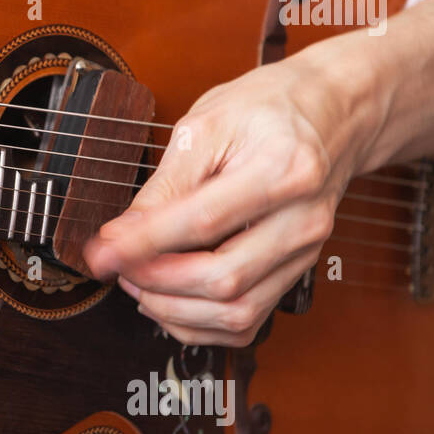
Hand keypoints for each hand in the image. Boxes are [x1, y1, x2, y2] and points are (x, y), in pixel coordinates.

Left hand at [83, 51, 377, 346]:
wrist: (332, 111)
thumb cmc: (268, 109)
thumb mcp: (206, 125)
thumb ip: (164, 184)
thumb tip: (121, 235)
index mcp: (283, 169)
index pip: (203, 222)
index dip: (143, 244)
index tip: (101, 253)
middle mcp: (303, 219)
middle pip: (225, 278)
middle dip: (156, 282)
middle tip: (118, 266)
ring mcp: (306, 252)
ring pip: (238, 312)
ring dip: (174, 309)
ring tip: (137, 283)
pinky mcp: (297, 272)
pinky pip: (248, 322)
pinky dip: (199, 324)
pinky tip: (168, 300)